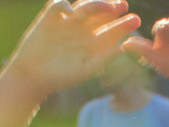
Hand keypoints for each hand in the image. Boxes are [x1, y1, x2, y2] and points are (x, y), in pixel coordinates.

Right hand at [10, 0, 142, 99]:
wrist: (33, 77)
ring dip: (96, 4)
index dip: (123, 24)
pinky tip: (72, 12)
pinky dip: (65, 5)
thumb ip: (104, 57)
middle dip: (112, 8)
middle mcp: (82, 28)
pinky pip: (58, 5)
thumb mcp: (86, 68)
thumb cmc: (61, 77)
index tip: (135, 20)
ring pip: (83, 6)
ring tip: (107, 6)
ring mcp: (67, 21)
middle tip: (123, 5)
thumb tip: (123, 48)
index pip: (111, 29)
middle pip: (100, 13)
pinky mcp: (50, 18)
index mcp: (93, 41)